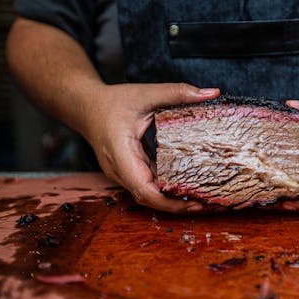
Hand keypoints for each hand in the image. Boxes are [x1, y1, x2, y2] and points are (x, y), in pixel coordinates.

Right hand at [83, 82, 218, 212]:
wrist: (86, 106)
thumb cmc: (113, 101)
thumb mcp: (146, 93)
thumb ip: (178, 92)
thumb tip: (213, 92)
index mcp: (122, 153)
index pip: (144, 189)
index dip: (168, 202)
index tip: (194, 203)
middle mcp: (120, 170)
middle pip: (150, 198)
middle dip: (179, 206)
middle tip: (210, 205)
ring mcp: (123, 173)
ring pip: (150, 195)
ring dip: (175, 200)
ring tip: (206, 200)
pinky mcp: (130, 171)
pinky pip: (149, 186)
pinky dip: (169, 189)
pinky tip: (190, 187)